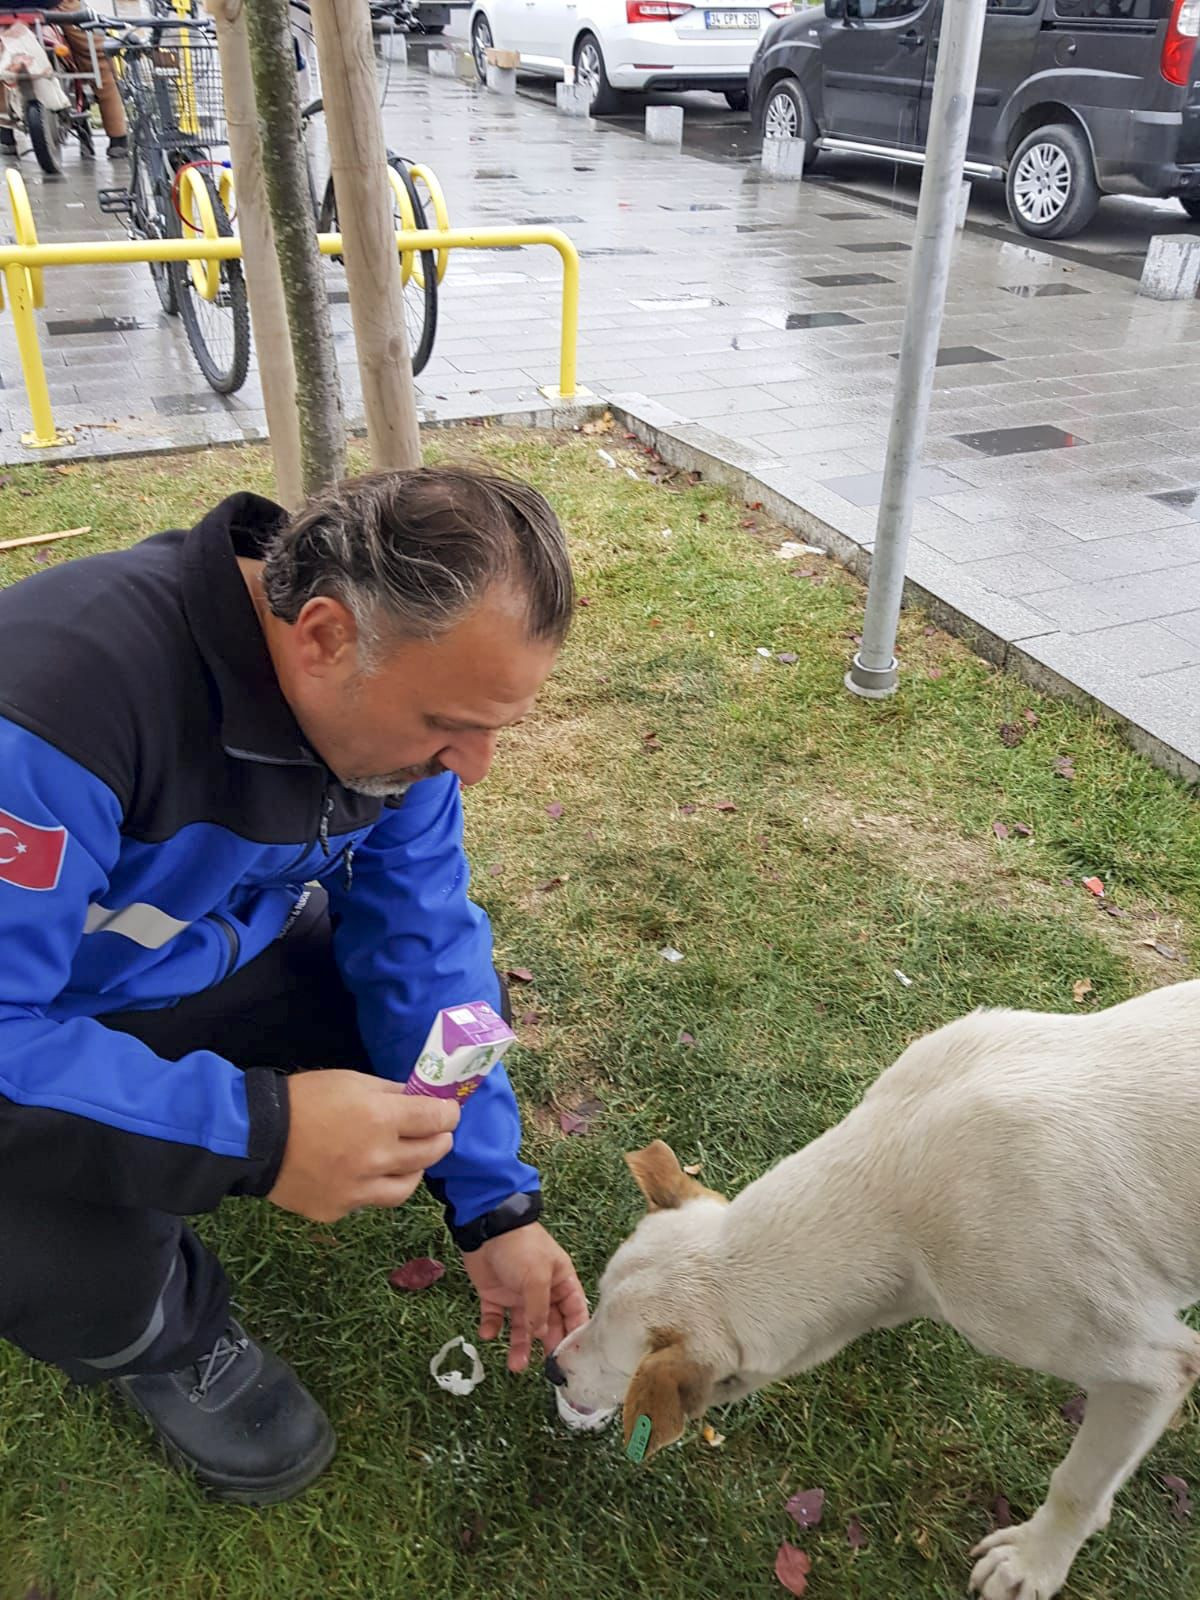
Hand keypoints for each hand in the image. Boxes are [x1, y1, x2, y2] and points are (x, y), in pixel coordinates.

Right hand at [268, 1070, 458, 1222]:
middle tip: (437, 1132)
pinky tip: (366, 1173)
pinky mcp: (339, 1210)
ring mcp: (358, 1190)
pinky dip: (374, 1187)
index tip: (448, 1111)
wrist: (255, 1137)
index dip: (449, 1113)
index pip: (438, 1119)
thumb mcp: (352, 1080)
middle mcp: (376, 1158)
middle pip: (430, 1154)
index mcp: (381, 1119)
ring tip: (408, 1159)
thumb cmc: (304, 1098)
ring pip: (407, 1187)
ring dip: (414, 1170)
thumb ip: (390, 1092)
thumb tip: (419, 1099)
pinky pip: (369, 1201)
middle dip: (440, 1139)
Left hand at [461, 1222, 588, 1372]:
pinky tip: (488, 1333)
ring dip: (519, 1346)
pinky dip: (492, 1328)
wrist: (486, 1227)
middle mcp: (541, 1292)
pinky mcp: (494, 1297)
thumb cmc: (521, 1247)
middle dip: (546, 1346)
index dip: (574, 1335)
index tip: (571, 1359)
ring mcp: (517, 1295)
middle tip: (544, 1370)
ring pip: (521, 1328)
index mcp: (561, 1282)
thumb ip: (539, 1309)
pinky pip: (495, 1319)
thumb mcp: (536, 1276)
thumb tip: (540, 1336)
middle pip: (547, 1325)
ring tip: (514, 1365)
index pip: (574, 1313)